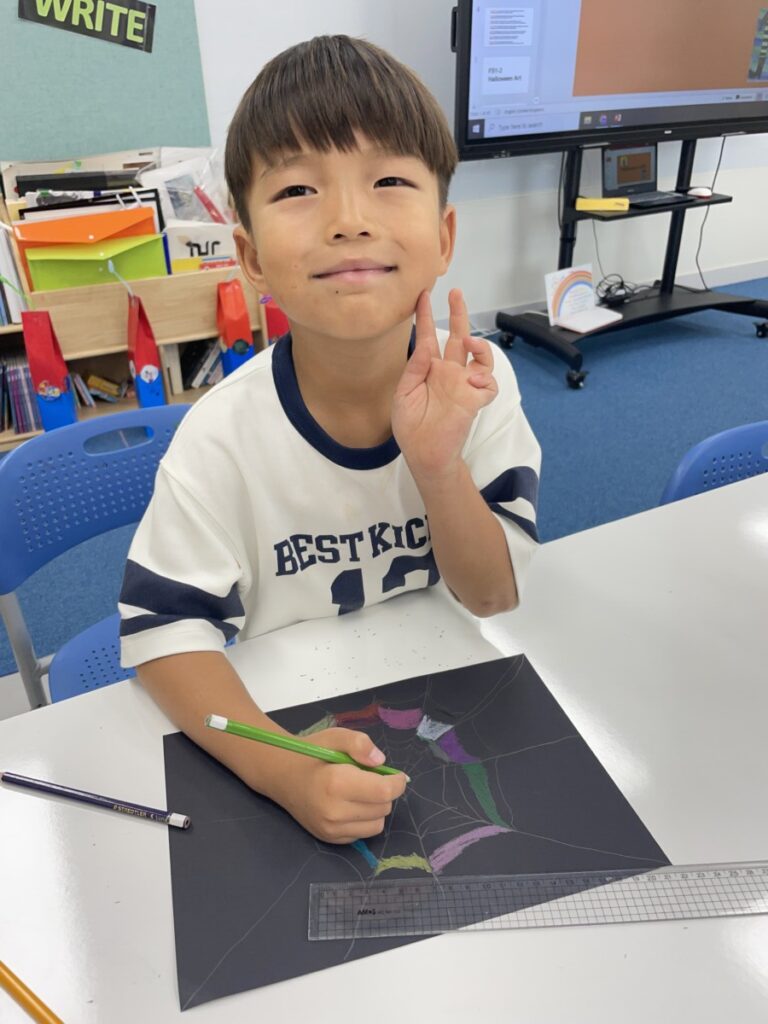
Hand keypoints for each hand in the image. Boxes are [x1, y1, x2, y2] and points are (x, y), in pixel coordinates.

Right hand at [275, 728, 407, 843]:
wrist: (282, 775)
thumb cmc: (312, 753)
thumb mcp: (336, 736)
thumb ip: (360, 743)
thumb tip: (381, 762)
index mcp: (337, 783)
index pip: (384, 792)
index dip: (397, 782)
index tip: (396, 774)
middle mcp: (334, 812)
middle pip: (383, 808)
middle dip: (384, 792)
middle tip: (370, 778)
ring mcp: (331, 829)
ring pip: (377, 824)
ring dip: (376, 808)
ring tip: (360, 792)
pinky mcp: (330, 839)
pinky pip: (362, 834)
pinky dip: (364, 820)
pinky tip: (350, 804)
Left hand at [392, 288, 497, 482]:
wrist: (423, 453)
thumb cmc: (411, 427)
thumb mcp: (403, 394)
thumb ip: (414, 368)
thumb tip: (423, 344)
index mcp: (428, 370)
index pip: (427, 337)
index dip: (425, 317)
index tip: (422, 296)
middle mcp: (448, 373)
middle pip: (457, 337)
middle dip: (458, 314)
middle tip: (455, 292)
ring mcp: (463, 385)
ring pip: (480, 357)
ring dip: (478, 345)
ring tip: (469, 341)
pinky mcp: (474, 400)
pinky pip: (489, 384)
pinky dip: (486, 378)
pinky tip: (475, 379)